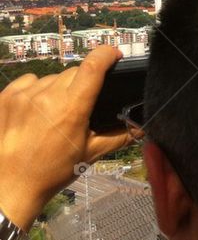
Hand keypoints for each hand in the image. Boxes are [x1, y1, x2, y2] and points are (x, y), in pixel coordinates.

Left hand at [0, 46, 132, 228]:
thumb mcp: (90, 154)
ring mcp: (23, 95)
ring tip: (53, 114)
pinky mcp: (5, 97)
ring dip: (58, 89)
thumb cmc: (51, 172)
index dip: (107, 54)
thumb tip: (142, 127)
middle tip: (80, 105)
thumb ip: (119, 136)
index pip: (93, 66)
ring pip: (51, 78)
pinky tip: (35, 110)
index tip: (114, 54)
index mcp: (71, 108)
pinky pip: (29, 82)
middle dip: (82, 83)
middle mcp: (46, 96)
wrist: (8, 186)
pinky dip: (36, 91)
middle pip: (74, 73)